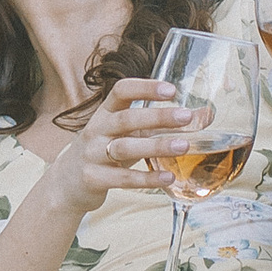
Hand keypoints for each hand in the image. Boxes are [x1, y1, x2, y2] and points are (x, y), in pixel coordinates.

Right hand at [45, 76, 193, 210]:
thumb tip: (204, 115)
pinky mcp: (93, 179)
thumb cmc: (105, 151)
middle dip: (157, 116)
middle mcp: (96, 129)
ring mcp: (92, 154)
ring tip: (184, 146)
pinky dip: (147, 178)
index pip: (121, 91)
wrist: (67, 183)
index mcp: (105, 112)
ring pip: (124, 148)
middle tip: (186, 116)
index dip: (145, 88)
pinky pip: (122, 178)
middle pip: (126, 119)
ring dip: (156, 146)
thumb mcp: (127, 133)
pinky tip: (168, 177)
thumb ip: (160, 124)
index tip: (171, 90)